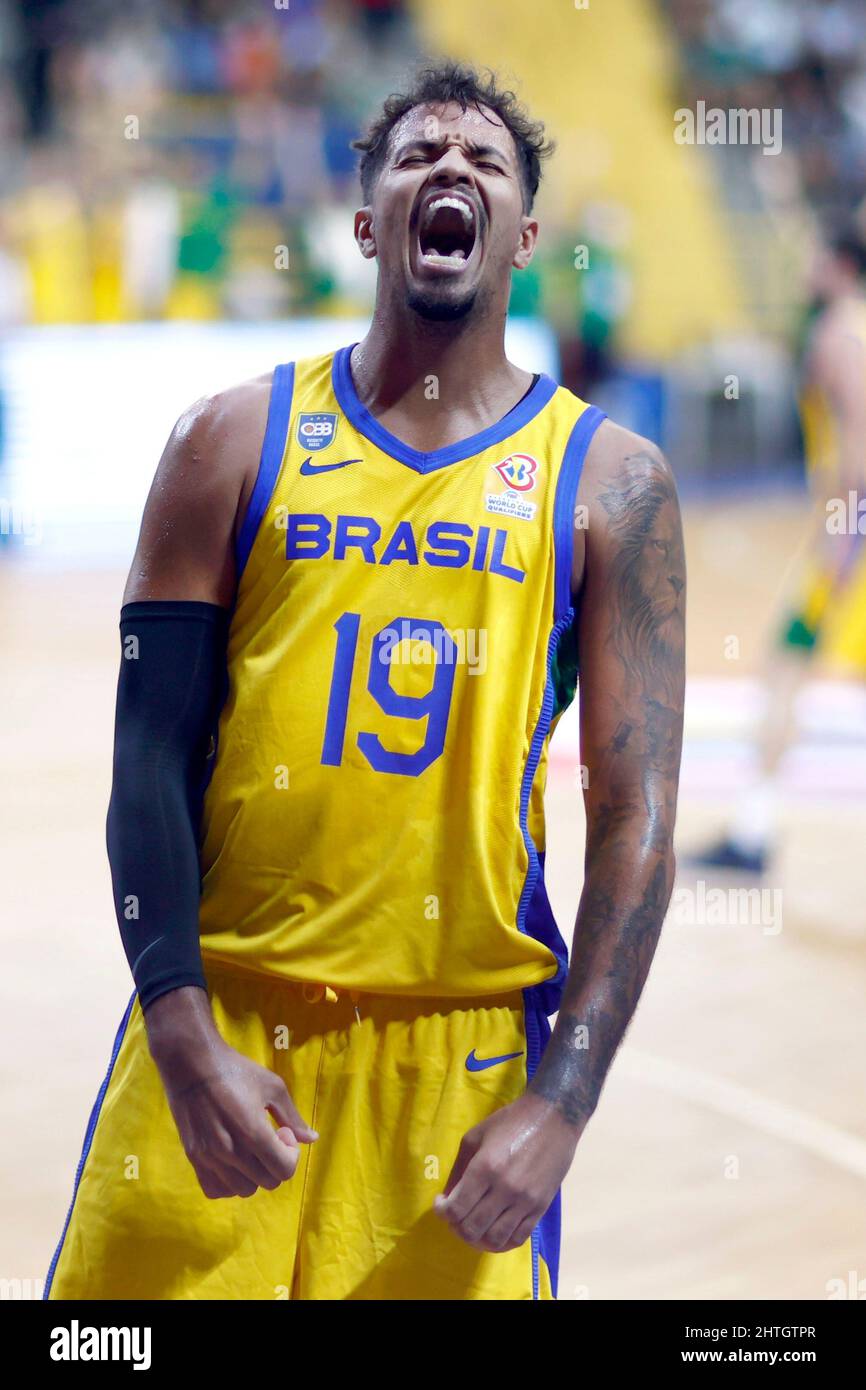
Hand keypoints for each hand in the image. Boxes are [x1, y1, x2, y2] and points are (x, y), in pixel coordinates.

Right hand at [146, 986, 317, 1199]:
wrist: (191, 1064)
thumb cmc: (236, 1070)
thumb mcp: (272, 1087)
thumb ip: (292, 1116)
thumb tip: (312, 1139)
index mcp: (253, 1133)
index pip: (284, 1171)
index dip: (292, 1155)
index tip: (283, 1133)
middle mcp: (231, 1152)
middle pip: (267, 1182)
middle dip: (276, 1162)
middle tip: (268, 1137)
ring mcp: (209, 1158)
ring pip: (243, 1190)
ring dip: (254, 1174)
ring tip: (249, 1148)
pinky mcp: (193, 1158)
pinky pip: (215, 1190)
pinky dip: (229, 1183)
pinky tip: (232, 1161)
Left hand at [434, 1093, 580, 1252]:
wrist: (554, 1118)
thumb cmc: (511, 1121)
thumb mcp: (475, 1136)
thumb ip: (459, 1168)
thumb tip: (448, 1196)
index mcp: (485, 1168)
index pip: (456, 1209)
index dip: (443, 1212)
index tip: (441, 1203)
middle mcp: (504, 1189)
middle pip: (472, 1228)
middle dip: (456, 1227)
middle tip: (455, 1216)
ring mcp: (524, 1201)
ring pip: (494, 1239)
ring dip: (478, 1239)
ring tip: (473, 1226)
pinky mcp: (540, 1207)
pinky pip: (518, 1238)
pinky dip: (502, 1242)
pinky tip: (494, 1231)